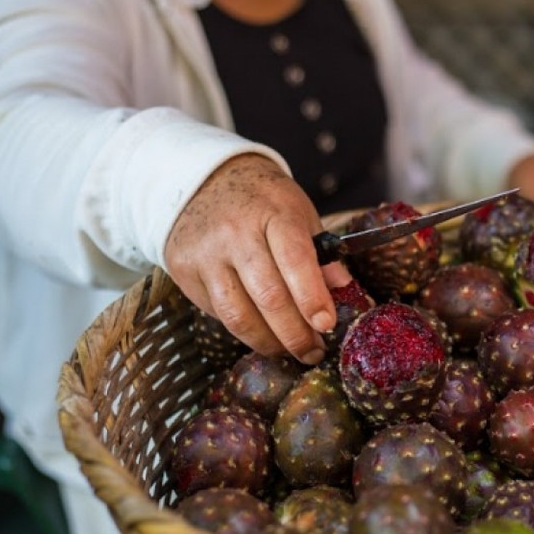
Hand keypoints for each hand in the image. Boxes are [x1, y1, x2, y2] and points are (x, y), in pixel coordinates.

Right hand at [164, 154, 350, 363]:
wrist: (204, 181)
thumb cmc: (263, 202)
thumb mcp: (300, 214)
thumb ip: (324, 255)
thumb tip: (349, 293)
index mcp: (273, 213)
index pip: (294, 260)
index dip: (312, 297)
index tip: (327, 325)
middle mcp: (235, 233)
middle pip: (267, 296)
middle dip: (295, 333)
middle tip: (314, 352)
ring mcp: (206, 254)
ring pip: (238, 314)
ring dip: (269, 343)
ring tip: (291, 352)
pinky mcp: (185, 272)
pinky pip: (217, 313)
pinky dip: (244, 330)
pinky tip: (262, 333)